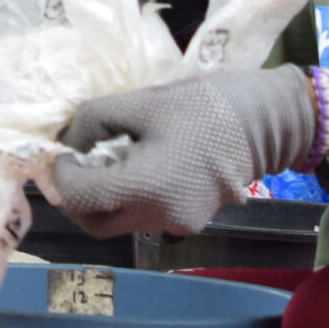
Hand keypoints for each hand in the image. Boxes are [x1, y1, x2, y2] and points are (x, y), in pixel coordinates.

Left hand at [51, 67, 318, 237]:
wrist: (268, 122)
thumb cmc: (205, 105)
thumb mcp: (142, 102)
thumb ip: (93, 121)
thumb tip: (66, 140)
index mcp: (146, 187)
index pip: (78, 197)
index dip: (60, 174)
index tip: (61, 151)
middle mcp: (159, 216)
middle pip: (93, 222)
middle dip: (74, 195)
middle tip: (74, 161)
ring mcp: (176, 224)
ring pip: (116, 224)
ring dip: (100, 197)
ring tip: (106, 159)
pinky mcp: (188, 222)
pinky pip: (141, 218)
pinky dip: (126, 198)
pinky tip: (134, 166)